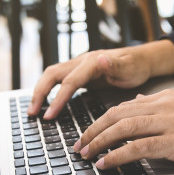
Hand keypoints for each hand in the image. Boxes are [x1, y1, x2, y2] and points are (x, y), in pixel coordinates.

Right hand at [28, 40, 173, 119]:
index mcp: (91, 62)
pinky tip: (45, 102)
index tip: (49, 115)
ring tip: (33, 109)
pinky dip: (47, 90)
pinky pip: (58, 80)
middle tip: (32, 113)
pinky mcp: (78, 71)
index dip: (57, 99)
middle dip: (39, 93)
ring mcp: (78, 65)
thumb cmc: (136, 66)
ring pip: (51, 75)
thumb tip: (101, 59)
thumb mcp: (130, 68)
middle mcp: (81, 61)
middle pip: (52, 75)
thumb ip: (115, 66)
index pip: (69, 82)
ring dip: (40, 91)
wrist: (141, 59)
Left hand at [75, 89, 173, 168]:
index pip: (124, 106)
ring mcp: (171, 122)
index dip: (101, 120)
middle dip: (92, 130)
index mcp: (166, 97)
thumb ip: (161, 103)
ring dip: (99, 142)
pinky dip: (118, 155)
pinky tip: (106, 163)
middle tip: (78, 145)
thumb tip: (138, 101)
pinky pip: (140, 147)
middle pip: (116, 115)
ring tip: (85, 155)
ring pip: (123, 127)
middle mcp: (164, 106)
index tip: (88, 132)